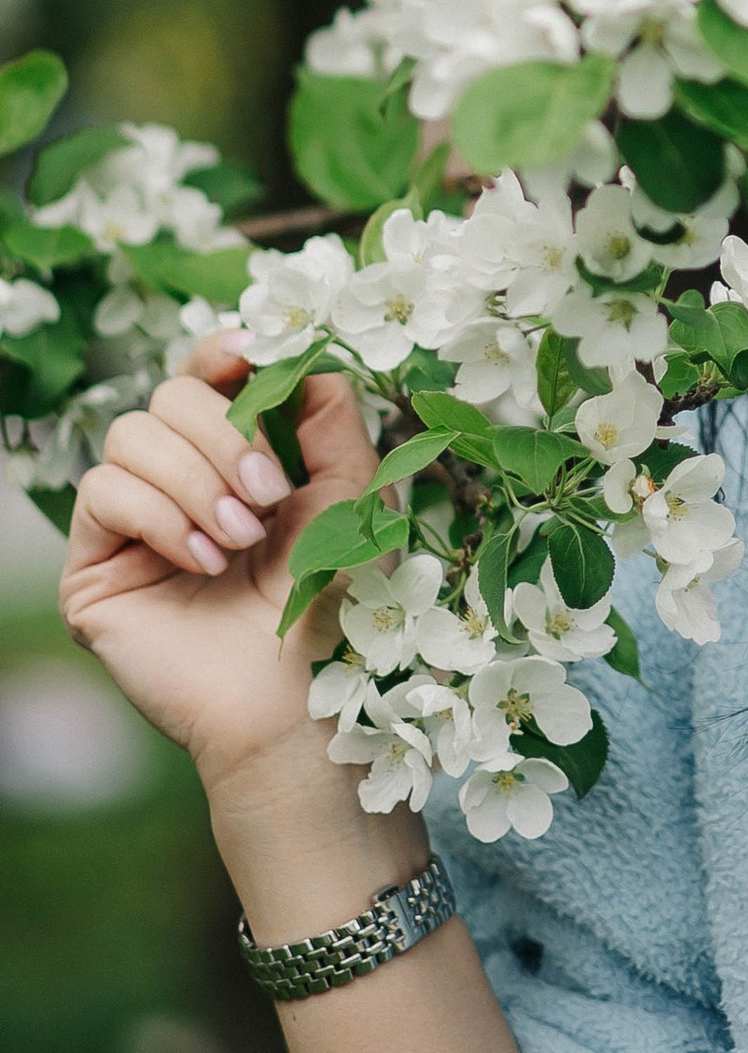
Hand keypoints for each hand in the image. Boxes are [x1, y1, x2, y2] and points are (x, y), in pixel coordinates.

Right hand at [59, 332, 384, 827]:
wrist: (296, 702)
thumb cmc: (332, 606)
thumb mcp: (350, 495)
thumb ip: (328, 416)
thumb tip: (299, 350)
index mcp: (234, 459)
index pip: (204, 377)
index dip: (221, 354)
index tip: (253, 353)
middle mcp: (176, 484)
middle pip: (169, 395)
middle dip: (225, 435)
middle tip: (269, 496)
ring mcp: (130, 526)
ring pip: (131, 435)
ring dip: (197, 479)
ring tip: (241, 539)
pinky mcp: (93, 568)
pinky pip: (102, 493)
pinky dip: (160, 516)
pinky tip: (203, 562)